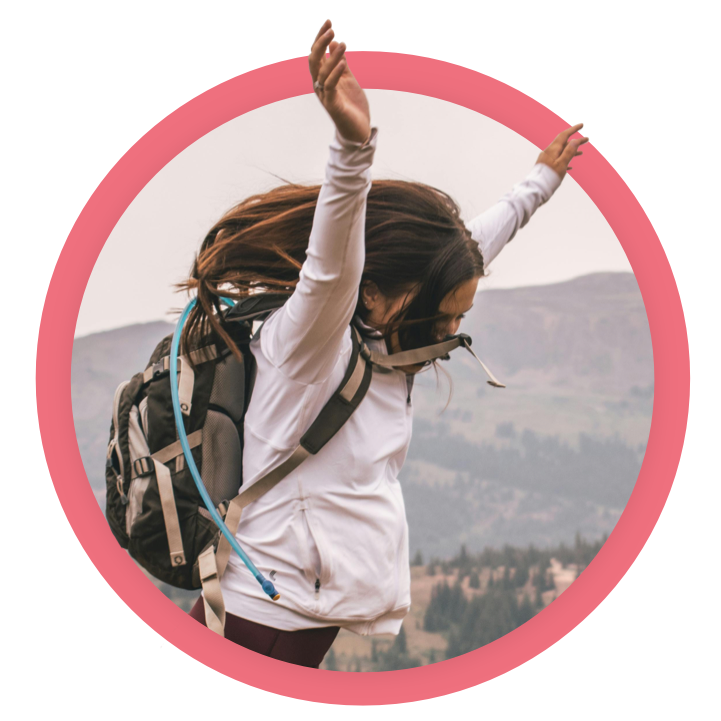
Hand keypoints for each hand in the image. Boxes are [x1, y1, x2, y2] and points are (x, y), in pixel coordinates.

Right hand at [309, 19, 370, 143]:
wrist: (358, 129)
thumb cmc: (352, 104)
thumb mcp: (348, 78)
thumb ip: (341, 62)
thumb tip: (335, 43)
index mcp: (322, 77)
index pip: (317, 53)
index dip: (320, 37)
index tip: (329, 21)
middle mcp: (319, 85)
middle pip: (314, 60)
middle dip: (320, 42)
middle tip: (331, 27)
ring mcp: (325, 95)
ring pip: (322, 72)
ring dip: (332, 56)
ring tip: (342, 43)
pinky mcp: (332, 105)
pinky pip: (330, 86)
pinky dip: (335, 73)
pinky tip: (342, 62)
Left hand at [536, 123, 589, 179]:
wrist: (535, 190)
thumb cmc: (548, 178)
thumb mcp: (561, 164)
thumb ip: (569, 152)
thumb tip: (575, 140)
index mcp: (552, 150)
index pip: (564, 135)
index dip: (573, 129)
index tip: (582, 125)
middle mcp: (548, 153)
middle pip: (564, 144)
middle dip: (575, 141)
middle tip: (587, 140)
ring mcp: (546, 160)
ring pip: (561, 153)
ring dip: (571, 152)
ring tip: (582, 153)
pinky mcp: (545, 168)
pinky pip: (557, 161)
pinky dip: (565, 161)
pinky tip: (571, 166)